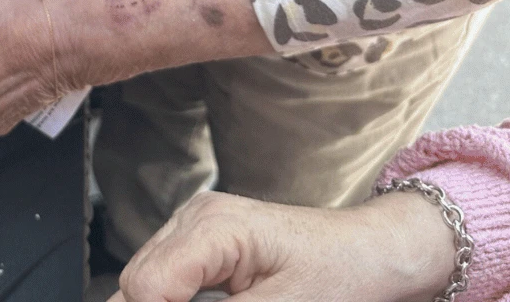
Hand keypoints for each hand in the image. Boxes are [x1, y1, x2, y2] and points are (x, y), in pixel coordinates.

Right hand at [110, 190, 456, 301]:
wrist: (372, 252)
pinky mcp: (202, 241)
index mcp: (213, 226)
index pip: (146, 284)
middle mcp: (194, 217)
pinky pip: (168, 278)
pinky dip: (176, 301)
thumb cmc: (342, 275)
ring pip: (145, 282)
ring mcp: (195, 225)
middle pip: (137, 283)